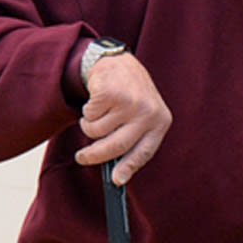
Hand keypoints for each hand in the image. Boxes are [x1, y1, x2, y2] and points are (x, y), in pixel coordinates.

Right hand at [75, 53, 171, 183]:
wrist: (117, 61)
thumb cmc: (129, 95)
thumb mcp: (141, 116)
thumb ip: (132, 140)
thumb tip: (117, 176)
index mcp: (160, 121)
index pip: (144, 151)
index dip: (128, 168)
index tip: (116, 181)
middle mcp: (147, 112)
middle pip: (116, 146)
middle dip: (94, 155)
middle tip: (82, 157)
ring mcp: (129, 102)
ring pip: (97, 131)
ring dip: (90, 126)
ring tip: (97, 114)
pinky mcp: (110, 93)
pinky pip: (89, 116)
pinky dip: (87, 112)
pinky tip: (96, 100)